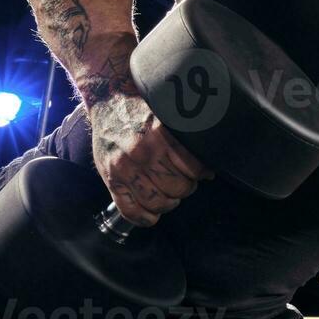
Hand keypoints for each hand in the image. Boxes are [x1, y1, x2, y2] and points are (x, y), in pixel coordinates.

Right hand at [88, 93, 212, 225]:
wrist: (109, 100)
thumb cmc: (144, 109)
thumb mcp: (169, 117)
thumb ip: (186, 141)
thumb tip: (209, 169)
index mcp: (161, 136)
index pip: (194, 170)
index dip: (201, 174)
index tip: (201, 174)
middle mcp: (142, 153)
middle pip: (178, 189)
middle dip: (185, 189)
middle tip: (182, 182)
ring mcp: (124, 168)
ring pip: (158, 203)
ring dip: (168, 203)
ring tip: (168, 195)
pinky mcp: (111, 179)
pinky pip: (130, 210)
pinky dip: (145, 218)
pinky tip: (152, 215)